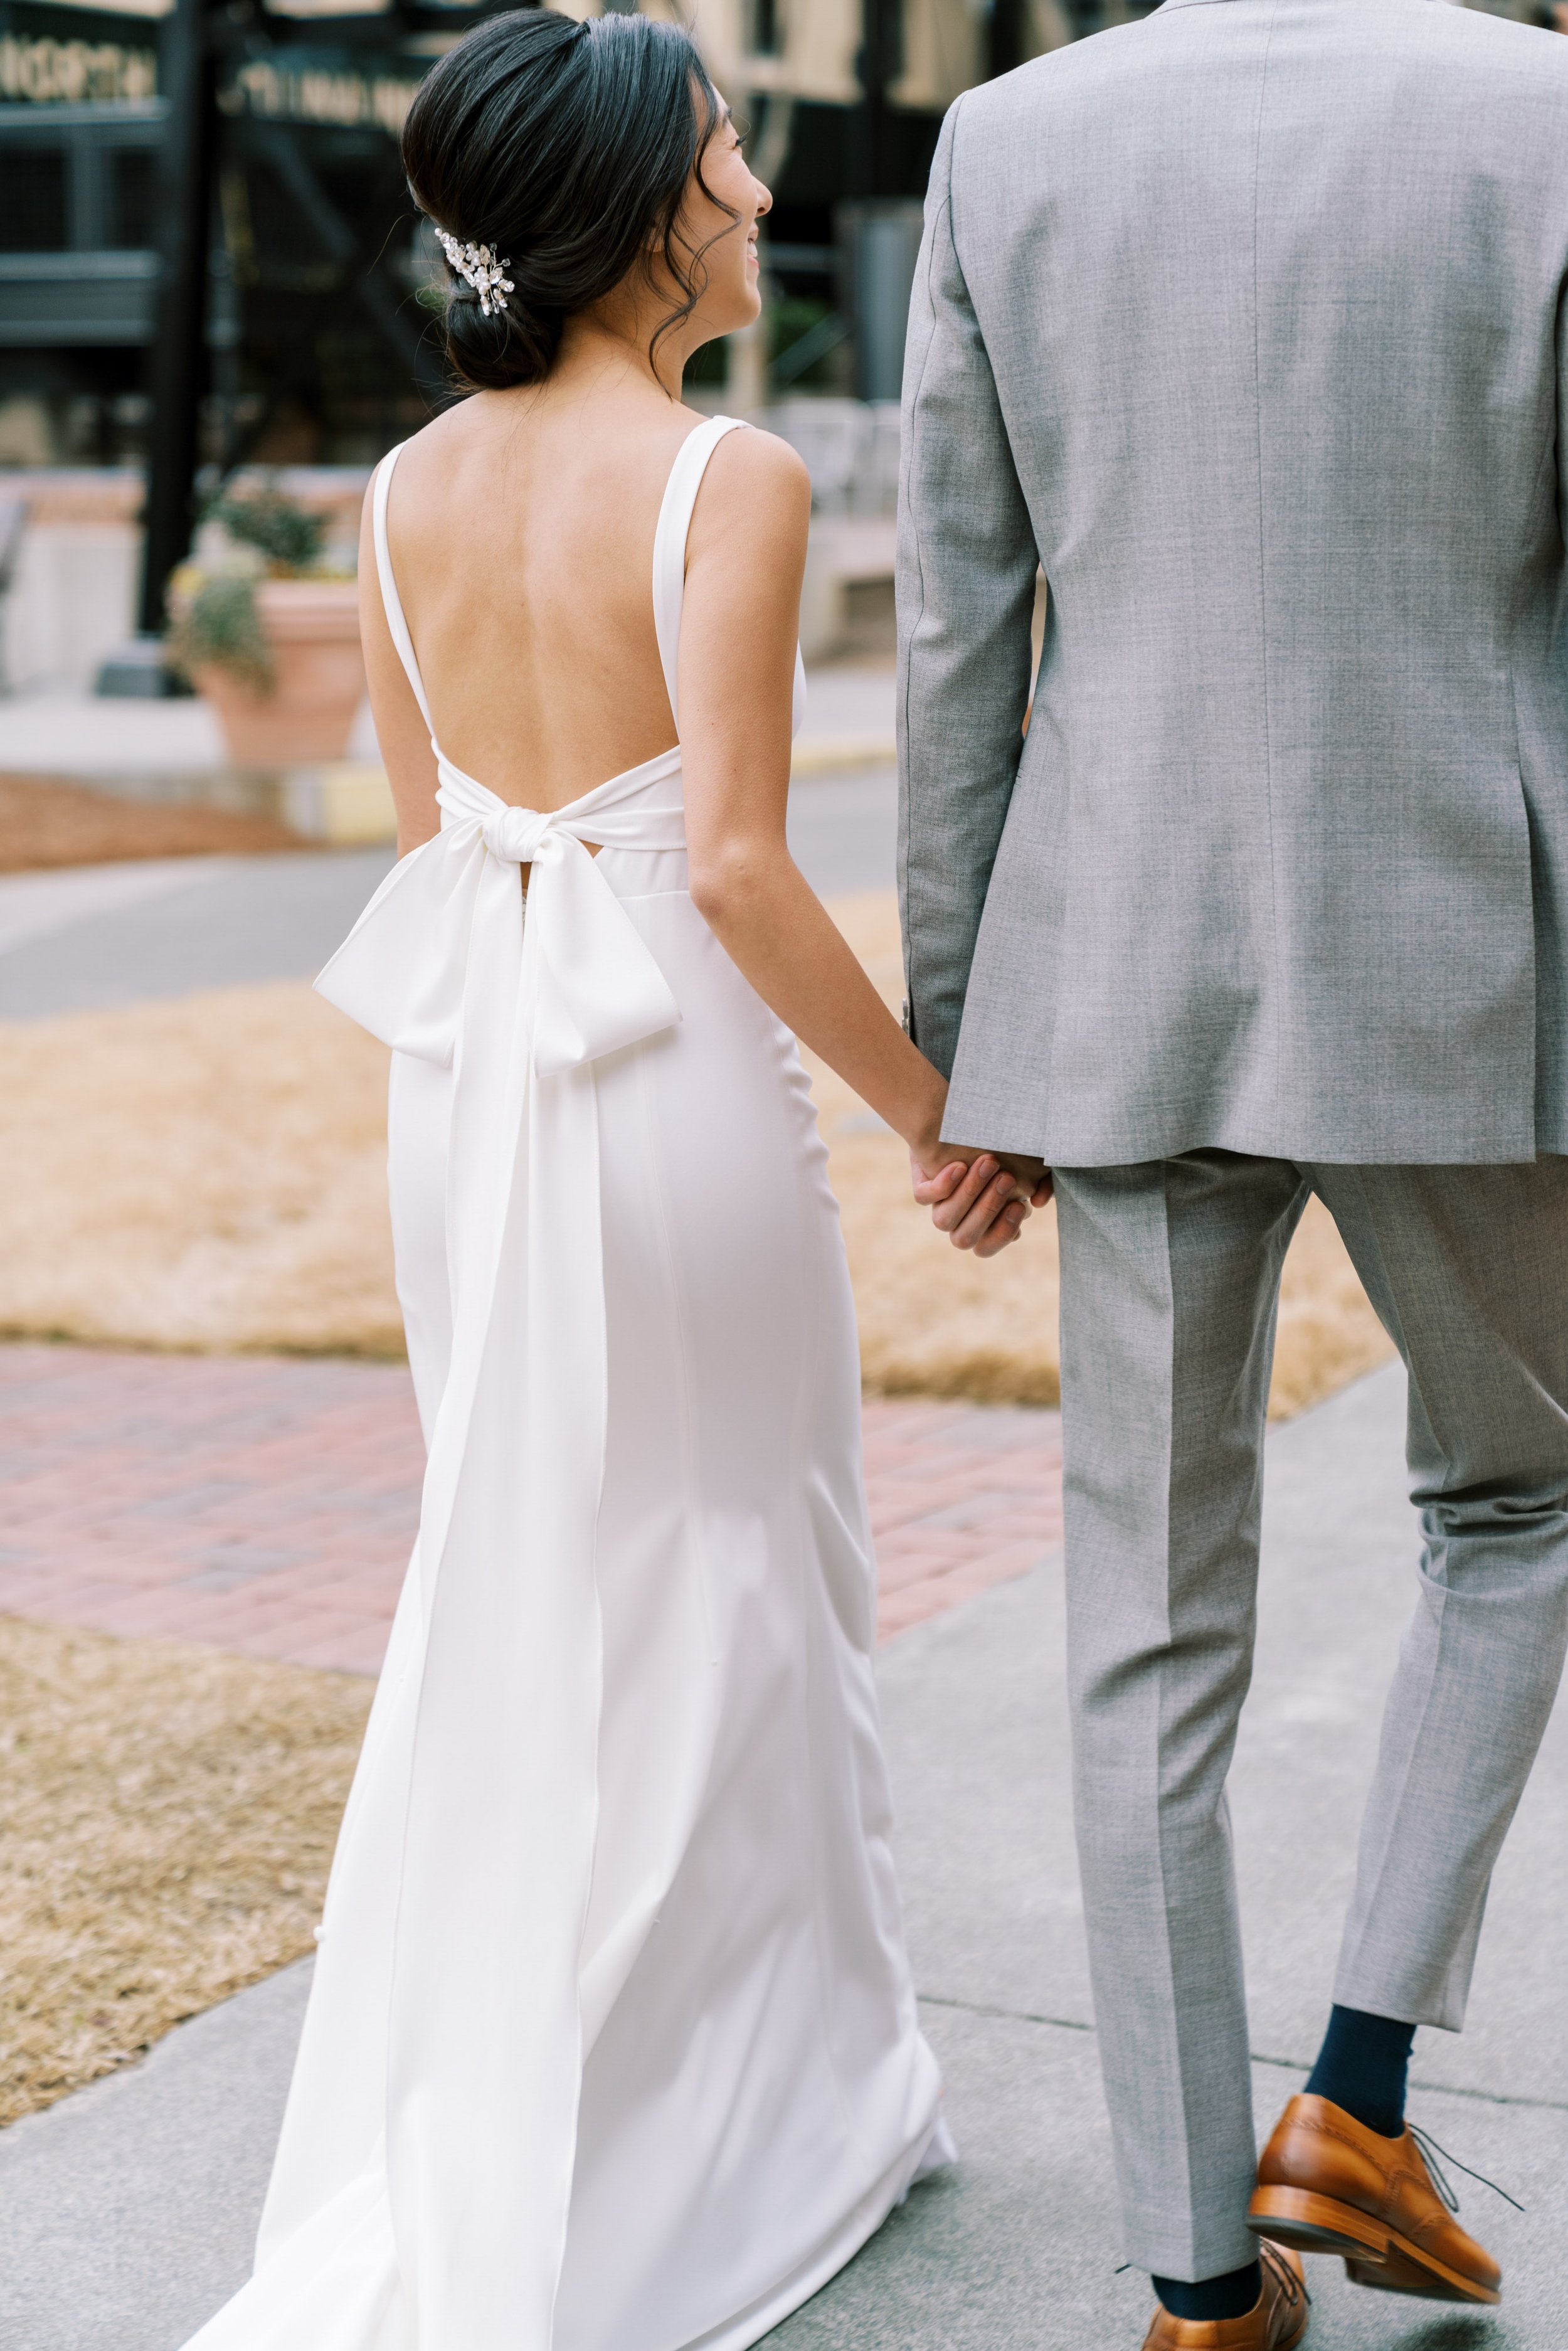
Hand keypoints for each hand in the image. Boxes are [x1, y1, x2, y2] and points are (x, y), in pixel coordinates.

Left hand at [909, 1145, 1051, 1257]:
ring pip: (943, 1221)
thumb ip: (1043, 1183)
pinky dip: (942, 1186)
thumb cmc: (1008, 1149)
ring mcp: (940, 1204)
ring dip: (968, 1195)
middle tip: (1006, 1177)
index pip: (986, 1247)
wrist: (966, 1121)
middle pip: (964, 1239)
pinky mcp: (923, 1183)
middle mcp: (960, 1219)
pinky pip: (924, 1198)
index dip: (1001, 1234)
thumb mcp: (1032, 1165)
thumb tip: (1037, 1202)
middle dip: (988, 1210)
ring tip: (989, 1163)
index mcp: (985, 1223)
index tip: (1020, 1205)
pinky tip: (959, 1165)